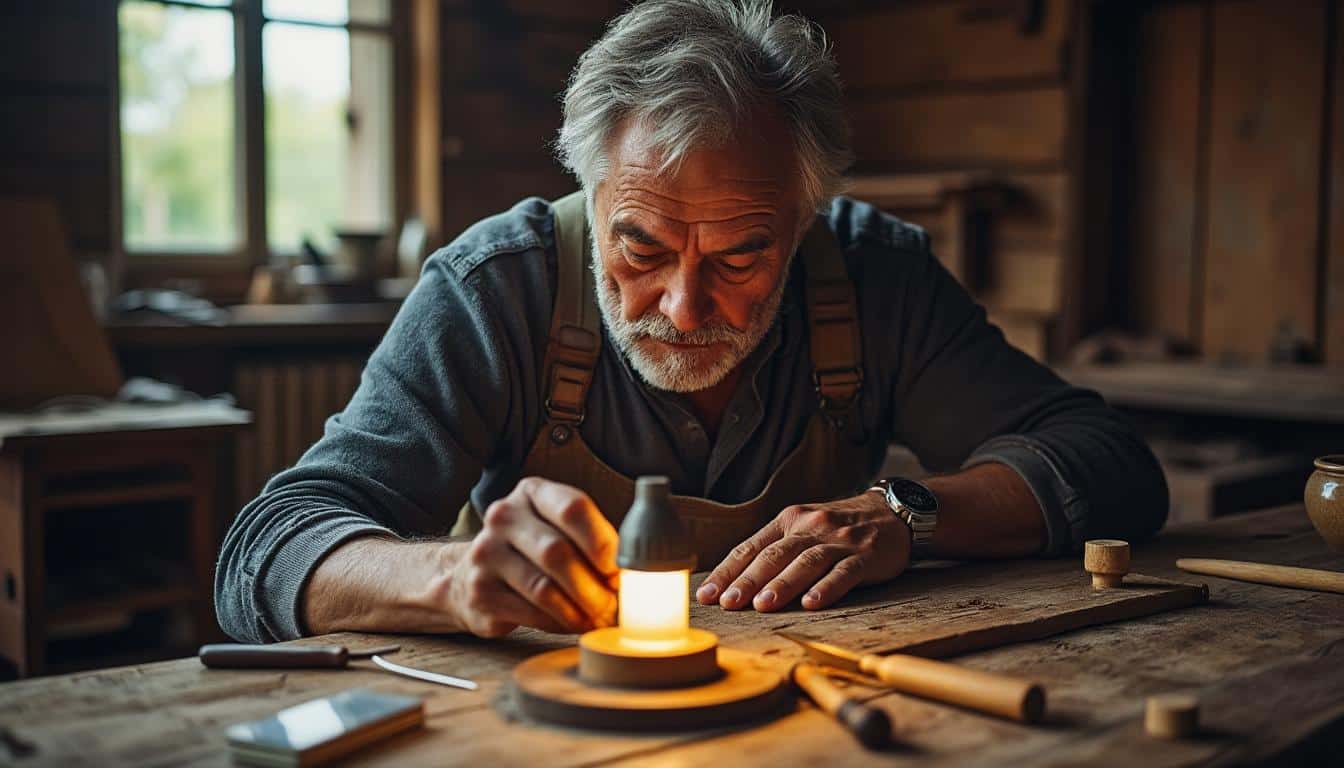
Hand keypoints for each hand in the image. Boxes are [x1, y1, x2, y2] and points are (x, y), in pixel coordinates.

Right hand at [444, 477, 619, 636]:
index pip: (573, 508)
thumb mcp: (560, 529)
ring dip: (578, 611)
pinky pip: (529, 613)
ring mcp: (486, 553)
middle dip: (593, 586)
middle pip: (557, 553)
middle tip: (614, 607)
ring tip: (598, 620)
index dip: (602, 542)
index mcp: (532, 492)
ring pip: (543, 588)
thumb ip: (592, 542)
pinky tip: (572, 625)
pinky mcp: (480, 592)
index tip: (619, 570)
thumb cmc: (533, 550)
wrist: (473, 572)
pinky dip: (558, 624)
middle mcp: (504, 516)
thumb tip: (630, 576)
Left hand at [695, 491, 910, 611]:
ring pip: (805, 562)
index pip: (750, 547)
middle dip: (748, 580)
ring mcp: (838, 541)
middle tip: (727, 603)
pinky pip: (843, 572)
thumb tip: (735, 583)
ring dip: (783, 584)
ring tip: (763, 606)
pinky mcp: (865, 556)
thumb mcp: (804, 529)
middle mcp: (810, 527)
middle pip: (774, 555)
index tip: (706, 595)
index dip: (727, 572)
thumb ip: (775, 550)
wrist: (892, 513)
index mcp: (788, 521)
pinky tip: (812, 603)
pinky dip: (826, 588)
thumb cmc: (839, 529)